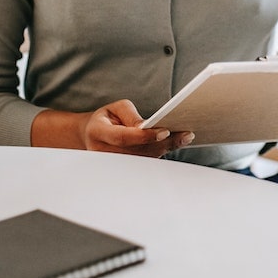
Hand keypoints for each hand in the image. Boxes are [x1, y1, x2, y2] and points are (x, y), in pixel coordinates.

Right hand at [78, 100, 194, 157]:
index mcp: (98, 133)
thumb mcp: (116, 108)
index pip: (124, 137)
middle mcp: (104, 153)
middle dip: (164, 143)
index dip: (145, 136)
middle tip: (186, 135)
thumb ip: (131, 115)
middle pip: (138, 151)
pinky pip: (144, 162)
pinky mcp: (123, 169)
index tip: (165, 131)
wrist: (91, 135)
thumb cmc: (107, 118)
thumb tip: (146, 126)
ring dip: (166, 148)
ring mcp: (113, 165)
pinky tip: (176, 143)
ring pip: (144, 159)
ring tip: (186, 137)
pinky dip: (161, 152)